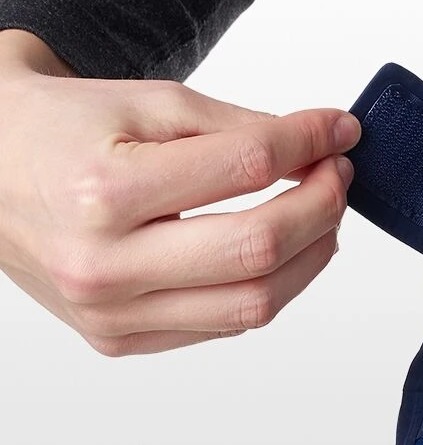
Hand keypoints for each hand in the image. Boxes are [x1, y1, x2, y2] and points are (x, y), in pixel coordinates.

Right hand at [0, 31, 361, 354]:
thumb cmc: (61, 131)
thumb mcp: (146, 104)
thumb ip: (240, 128)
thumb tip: (324, 141)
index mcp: (102, 192)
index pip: (244, 168)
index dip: (308, 143)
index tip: (339, 130)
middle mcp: (102, 265)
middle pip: (258, 248)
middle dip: (322, 207)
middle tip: (339, 175)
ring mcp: (109, 315)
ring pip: (254, 304)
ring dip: (309, 256)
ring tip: (321, 215)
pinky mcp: (118, 340)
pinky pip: (222, 324)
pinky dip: (266, 286)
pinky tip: (278, 250)